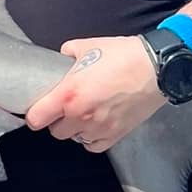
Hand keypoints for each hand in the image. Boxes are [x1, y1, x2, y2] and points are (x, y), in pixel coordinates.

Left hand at [23, 35, 164, 151]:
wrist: (157, 68)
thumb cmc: (122, 55)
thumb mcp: (86, 46)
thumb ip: (67, 55)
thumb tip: (61, 60)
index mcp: (68, 94)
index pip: (36, 119)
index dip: (34, 115)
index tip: (38, 109)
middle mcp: (81, 116)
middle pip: (55, 131)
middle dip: (56, 121)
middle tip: (63, 107)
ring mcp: (99, 128)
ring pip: (75, 139)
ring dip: (75, 129)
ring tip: (82, 114)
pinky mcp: (116, 134)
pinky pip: (94, 146)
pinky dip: (92, 138)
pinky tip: (95, 124)